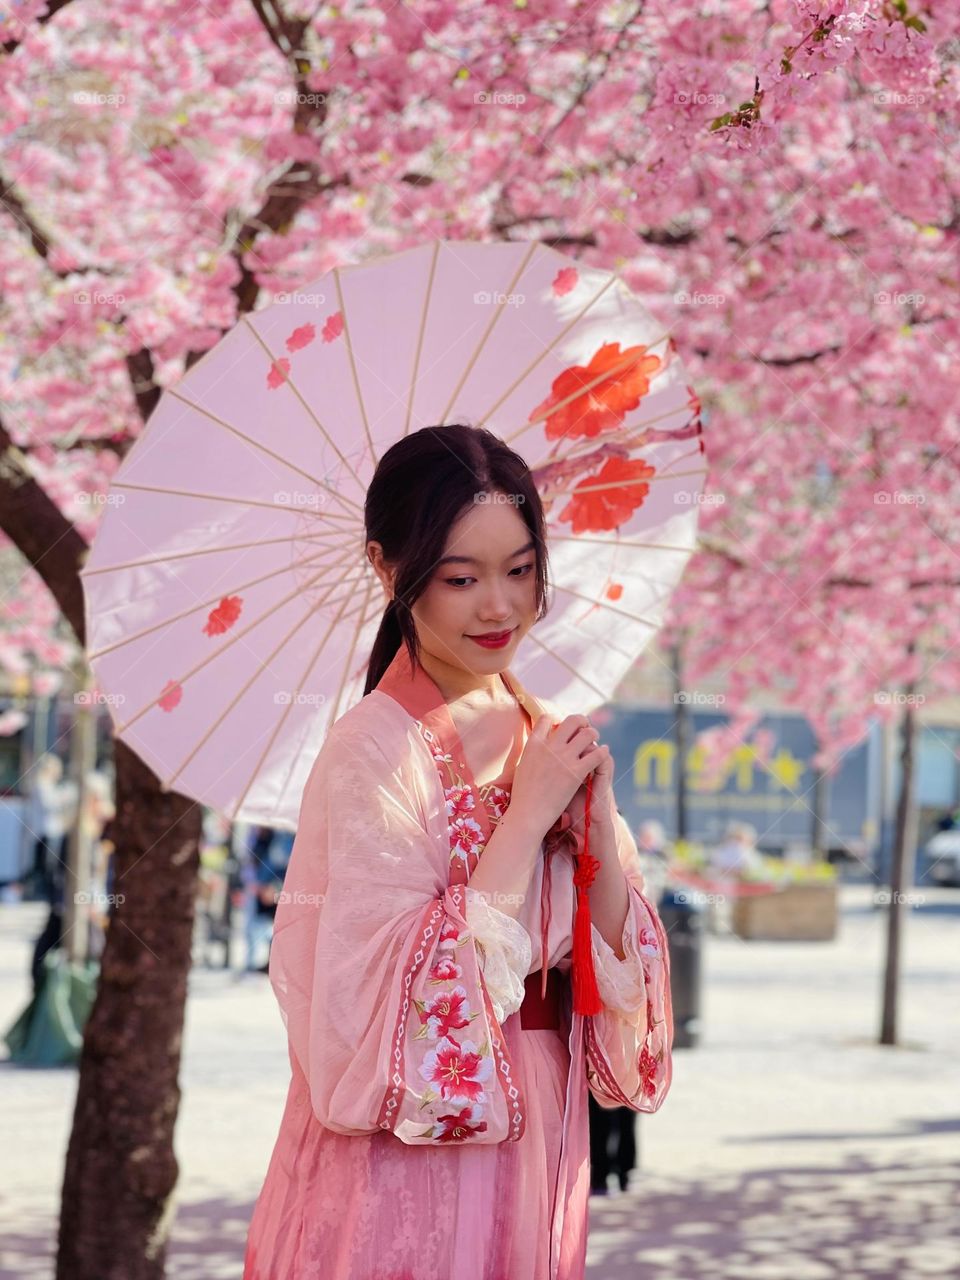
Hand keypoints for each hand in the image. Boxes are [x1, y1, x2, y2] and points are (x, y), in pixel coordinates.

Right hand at [509, 713, 609, 837]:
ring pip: (588, 734)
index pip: (546, 718)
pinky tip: (604, 753)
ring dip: (594, 735)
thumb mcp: (523, 766)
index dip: (556, 719)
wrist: (528, 814)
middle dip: (582, 721)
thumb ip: (532, 752)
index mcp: (534, 744)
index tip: (562, 726)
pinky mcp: (576, 772)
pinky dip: (602, 751)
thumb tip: (537, 746)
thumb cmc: (524, 796)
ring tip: (595, 741)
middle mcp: (550, 747)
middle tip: (585, 728)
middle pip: (572, 721)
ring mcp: (564, 758)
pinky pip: (596, 754)